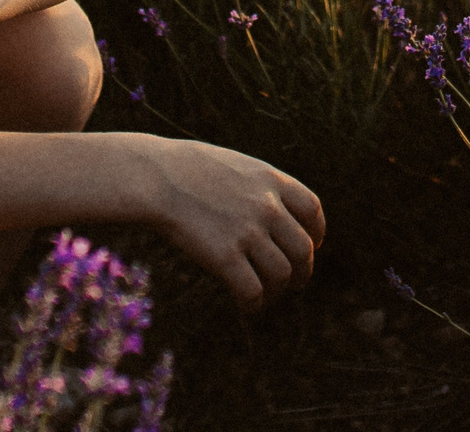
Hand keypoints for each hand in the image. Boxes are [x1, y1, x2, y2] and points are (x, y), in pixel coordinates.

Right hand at [139, 140, 324, 309]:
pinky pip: (252, 291)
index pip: (312, 211)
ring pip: (282, 274)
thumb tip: (272, 211)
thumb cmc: (185, 167)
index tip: (311, 246)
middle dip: (303, 270)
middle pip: (303, 249)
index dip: (316, 233)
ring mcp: (247, 232)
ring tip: (267, 294)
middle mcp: (266, 206)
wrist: (154, 176)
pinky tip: (246, 305)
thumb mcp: (234, 164)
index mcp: (270, 179)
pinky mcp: (225, 257)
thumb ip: (258, 186)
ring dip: (278, 290)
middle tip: (294, 282)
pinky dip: (253, 304)